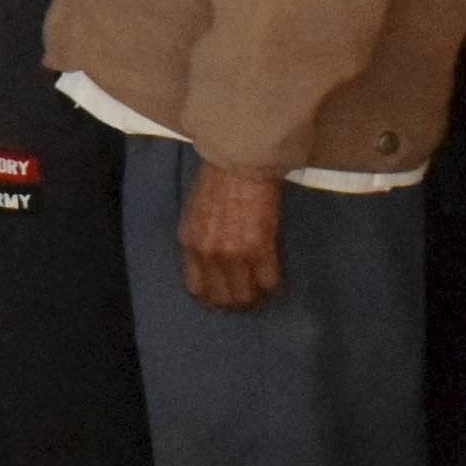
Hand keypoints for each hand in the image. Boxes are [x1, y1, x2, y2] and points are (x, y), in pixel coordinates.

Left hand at [179, 159, 284, 308]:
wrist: (240, 162)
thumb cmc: (218, 182)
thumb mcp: (196, 215)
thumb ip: (201, 242)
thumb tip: (214, 268)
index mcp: (189, 244)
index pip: (198, 289)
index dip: (213, 298)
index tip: (225, 298)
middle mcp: (208, 255)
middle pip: (224, 298)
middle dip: (237, 302)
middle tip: (250, 297)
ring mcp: (233, 254)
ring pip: (247, 295)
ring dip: (257, 297)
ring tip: (263, 291)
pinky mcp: (260, 249)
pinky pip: (269, 282)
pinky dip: (274, 285)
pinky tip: (276, 279)